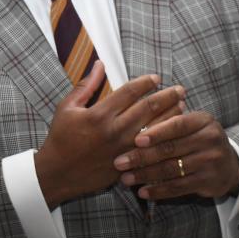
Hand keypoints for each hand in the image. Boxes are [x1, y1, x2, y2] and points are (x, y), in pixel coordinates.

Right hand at [34, 65, 184, 207]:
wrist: (57, 173)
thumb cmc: (60, 138)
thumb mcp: (66, 108)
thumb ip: (85, 85)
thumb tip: (100, 64)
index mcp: (99, 114)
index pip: (129, 92)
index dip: (146, 82)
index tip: (156, 78)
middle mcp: (114, 130)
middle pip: (148, 108)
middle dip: (167, 96)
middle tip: (180, 89)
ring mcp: (123, 149)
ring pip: (155, 129)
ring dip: (170, 115)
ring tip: (182, 105)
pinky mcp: (127, 164)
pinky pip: (152, 148)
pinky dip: (164, 138)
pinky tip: (173, 131)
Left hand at [114, 109, 238, 199]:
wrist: (230, 165)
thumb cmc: (199, 140)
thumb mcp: (192, 125)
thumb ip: (169, 121)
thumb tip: (133, 119)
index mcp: (203, 121)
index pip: (177, 125)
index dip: (156, 132)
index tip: (135, 139)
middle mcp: (210, 140)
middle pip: (170, 149)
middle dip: (141, 156)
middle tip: (119, 161)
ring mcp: (210, 162)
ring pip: (172, 169)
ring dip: (145, 175)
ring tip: (125, 178)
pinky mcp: (209, 181)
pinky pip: (179, 187)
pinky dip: (158, 190)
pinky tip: (142, 192)